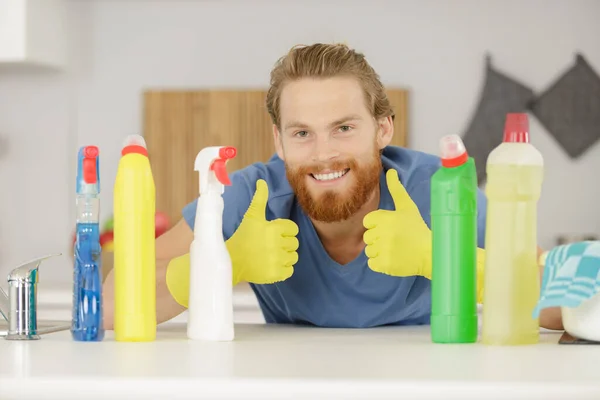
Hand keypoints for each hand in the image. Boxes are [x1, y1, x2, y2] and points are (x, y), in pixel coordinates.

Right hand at [227, 179, 298, 284]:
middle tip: (270, 245)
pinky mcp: (276, 274)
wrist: (232, 261)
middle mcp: (276, 244)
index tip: (272, 233)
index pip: (292, 228)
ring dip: (285, 256)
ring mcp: (276, 260)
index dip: (284, 230)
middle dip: (284, 243)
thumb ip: (259, 198)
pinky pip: (290, 270)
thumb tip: (262, 181)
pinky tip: (271, 264)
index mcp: (273, 228)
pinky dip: (283, 269)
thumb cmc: (243, 237)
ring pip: (293, 257)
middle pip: (294, 243)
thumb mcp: (252, 216)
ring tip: (271, 255)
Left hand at [363, 169, 485, 302]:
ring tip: (396, 249)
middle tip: (396, 239)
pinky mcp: (384, 265)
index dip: (377, 225)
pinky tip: (393, 258)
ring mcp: (383, 250)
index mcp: (386, 218)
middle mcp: (383, 233)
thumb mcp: (407, 207)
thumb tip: (389, 171)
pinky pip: (371, 263)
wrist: (431, 254)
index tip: (391, 228)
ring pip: (369, 250)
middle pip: (367, 236)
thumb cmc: (418, 229)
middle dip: (379, 238)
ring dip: (379, 251)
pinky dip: (380, 263)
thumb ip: (396, 189)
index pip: (367, 221)